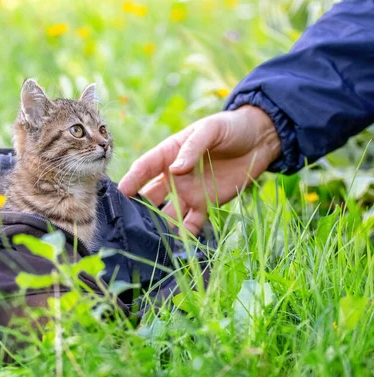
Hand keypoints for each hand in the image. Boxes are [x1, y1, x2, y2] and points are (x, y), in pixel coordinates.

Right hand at [118, 105, 281, 234]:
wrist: (260, 140)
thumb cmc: (230, 127)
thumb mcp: (210, 130)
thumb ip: (192, 149)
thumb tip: (174, 170)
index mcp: (169, 154)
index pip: (144, 168)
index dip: (132, 180)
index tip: (120, 193)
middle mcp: (173, 176)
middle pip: (150, 195)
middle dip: (138, 209)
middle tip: (128, 222)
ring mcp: (188, 192)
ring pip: (167, 212)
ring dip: (159, 225)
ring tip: (149, 240)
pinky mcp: (206, 205)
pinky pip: (191, 223)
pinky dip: (184, 235)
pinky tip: (176, 246)